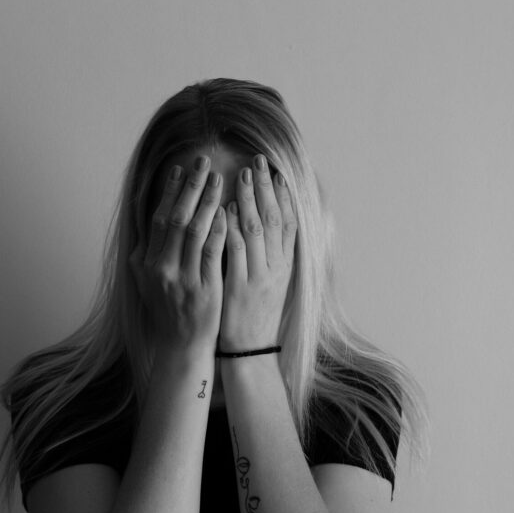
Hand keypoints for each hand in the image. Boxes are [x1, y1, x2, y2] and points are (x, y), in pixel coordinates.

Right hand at [129, 155, 227, 356]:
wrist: (181, 346)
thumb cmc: (168, 310)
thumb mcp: (147, 283)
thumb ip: (147, 254)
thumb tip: (146, 226)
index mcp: (145, 263)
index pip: (158, 219)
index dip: (170, 191)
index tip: (181, 168)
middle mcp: (159, 268)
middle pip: (174, 218)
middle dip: (190, 186)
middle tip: (203, 161)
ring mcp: (181, 279)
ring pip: (194, 230)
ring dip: (207, 201)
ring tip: (220, 178)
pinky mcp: (204, 289)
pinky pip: (211, 252)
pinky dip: (218, 229)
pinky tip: (228, 210)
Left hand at [220, 155, 296, 352]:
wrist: (250, 351)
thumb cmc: (256, 313)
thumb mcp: (272, 281)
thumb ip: (271, 253)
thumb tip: (266, 222)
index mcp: (286, 265)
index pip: (289, 221)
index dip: (283, 194)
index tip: (275, 170)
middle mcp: (277, 268)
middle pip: (274, 219)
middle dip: (265, 188)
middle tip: (258, 161)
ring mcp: (260, 277)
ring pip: (256, 231)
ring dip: (248, 200)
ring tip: (241, 175)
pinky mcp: (240, 288)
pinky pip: (236, 252)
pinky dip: (231, 228)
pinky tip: (224, 209)